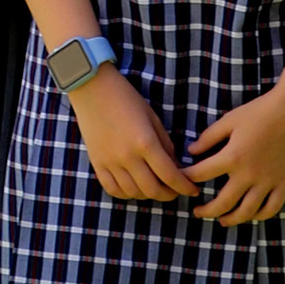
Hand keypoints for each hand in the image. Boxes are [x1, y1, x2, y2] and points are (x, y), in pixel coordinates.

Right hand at [69, 66, 198, 203]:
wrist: (92, 88)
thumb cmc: (126, 99)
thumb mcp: (152, 118)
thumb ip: (165, 144)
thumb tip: (174, 167)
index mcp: (145, 143)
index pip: (170, 175)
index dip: (184, 187)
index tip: (193, 190)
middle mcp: (128, 157)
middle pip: (152, 190)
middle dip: (169, 195)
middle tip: (175, 191)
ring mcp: (110, 162)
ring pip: (133, 193)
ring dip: (148, 195)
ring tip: (156, 188)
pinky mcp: (97, 163)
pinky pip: (113, 189)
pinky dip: (126, 194)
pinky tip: (134, 188)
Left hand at [186, 79, 284, 223]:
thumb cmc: (259, 113)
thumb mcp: (229, 120)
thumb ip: (209, 137)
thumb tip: (192, 151)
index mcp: (232, 157)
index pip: (202, 174)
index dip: (187, 178)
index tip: (182, 180)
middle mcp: (249, 175)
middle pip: (223, 202)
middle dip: (206, 210)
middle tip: (197, 211)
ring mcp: (267, 182)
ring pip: (246, 212)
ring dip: (231, 219)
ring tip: (221, 220)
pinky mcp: (283, 184)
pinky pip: (270, 209)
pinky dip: (259, 216)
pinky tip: (250, 215)